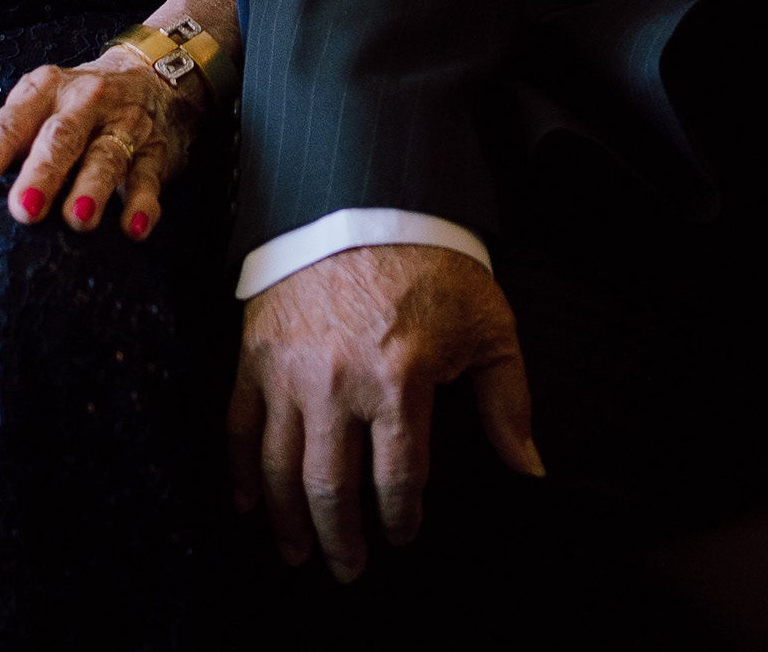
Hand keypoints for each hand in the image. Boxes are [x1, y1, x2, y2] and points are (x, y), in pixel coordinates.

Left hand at [0, 51, 202, 237]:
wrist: (150, 75)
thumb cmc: (73, 108)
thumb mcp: (39, 109)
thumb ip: (10, 146)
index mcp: (42, 92)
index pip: (6, 127)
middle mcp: (82, 102)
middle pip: (59, 138)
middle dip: (41, 174)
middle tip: (22, 210)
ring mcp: (122, 125)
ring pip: (106, 157)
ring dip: (92, 189)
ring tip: (78, 219)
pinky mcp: (155, 151)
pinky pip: (148, 179)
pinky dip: (142, 205)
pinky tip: (133, 229)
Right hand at [227, 244, 540, 581]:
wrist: (365, 199)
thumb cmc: (433, 264)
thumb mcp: (488, 327)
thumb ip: (508, 404)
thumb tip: (530, 470)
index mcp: (399, 381)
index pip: (398, 479)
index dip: (401, 519)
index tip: (403, 534)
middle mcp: (337, 384)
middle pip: (330, 489)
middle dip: (340, 541)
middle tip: (347, 569)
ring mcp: (288, 371)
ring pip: (279, 468)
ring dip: (287, 521)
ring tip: (297, 552)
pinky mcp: (254, 354)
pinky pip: (238, 426)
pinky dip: (239, 471)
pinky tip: (247, 503)